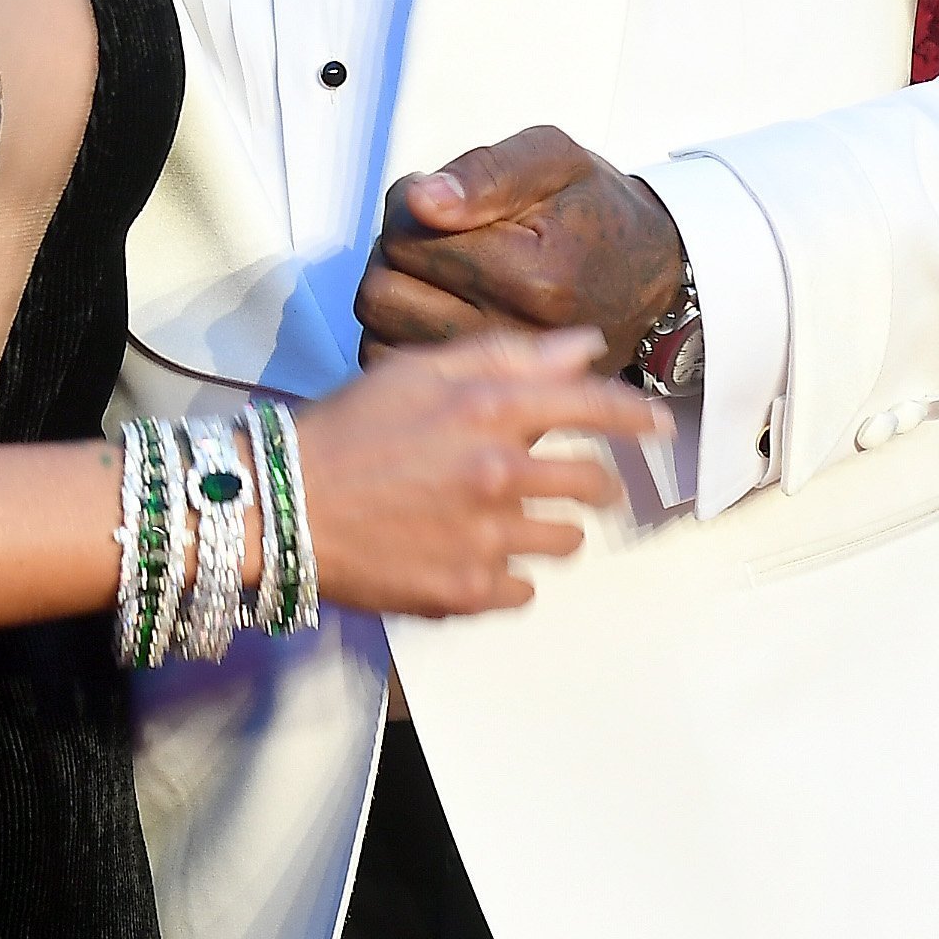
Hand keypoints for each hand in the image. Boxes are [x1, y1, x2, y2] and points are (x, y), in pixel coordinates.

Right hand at [290, 327, 666, 614]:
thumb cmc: (347, 430)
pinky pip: (527, 590)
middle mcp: (499, 473)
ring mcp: (487, 538)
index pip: (594, 408)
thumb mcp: (418, 372)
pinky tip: (471, 556)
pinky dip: (510, 576)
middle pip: (594, 485)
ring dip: (548, 530)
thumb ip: (506, 355)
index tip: (658, 424)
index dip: (635, 415)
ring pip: (566, 542)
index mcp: (488, 409)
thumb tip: (584, 346)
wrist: (280, 506)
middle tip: (556, 482)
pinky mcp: (469, 592)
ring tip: (502, 521)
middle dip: (586, 482)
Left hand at [354, 124, 687, 371]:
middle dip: (395, 255)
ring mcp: (503, 380)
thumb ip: (486, 172)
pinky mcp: (490, 401)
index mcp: (534, 277)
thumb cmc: (596, 211)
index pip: (408, 239)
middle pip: (384, 291)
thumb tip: (423, 199)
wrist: (651, 273)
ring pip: (381, 335)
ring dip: (395, 298)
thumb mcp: (554, 160)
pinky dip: (398, 341)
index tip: (440, 204)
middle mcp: (516, 337)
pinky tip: (430, 312)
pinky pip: (401, 374)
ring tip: (436, 274)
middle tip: (433, 238)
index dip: (408, 209)